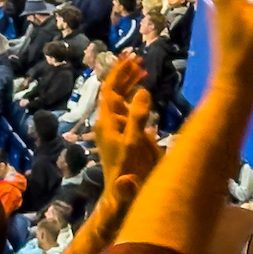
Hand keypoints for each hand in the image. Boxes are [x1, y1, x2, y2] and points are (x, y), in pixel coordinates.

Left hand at [93, 51, 158, 184]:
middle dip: (124, 75)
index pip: (109, 90)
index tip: (130, 59)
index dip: (118, 74)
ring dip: (129, 84)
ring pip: (121, 101)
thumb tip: (143, 91)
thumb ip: (138, 116)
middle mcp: (110, 123)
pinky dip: (136, 98)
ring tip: (141, 69)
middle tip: (137, 59)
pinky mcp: (127, 136)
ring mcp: (118, 130)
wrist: (124, 194)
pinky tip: (145, 93)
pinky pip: (129, 111)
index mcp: (107, 121)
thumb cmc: (128, 168)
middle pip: (113, 93)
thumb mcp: (134, 141)